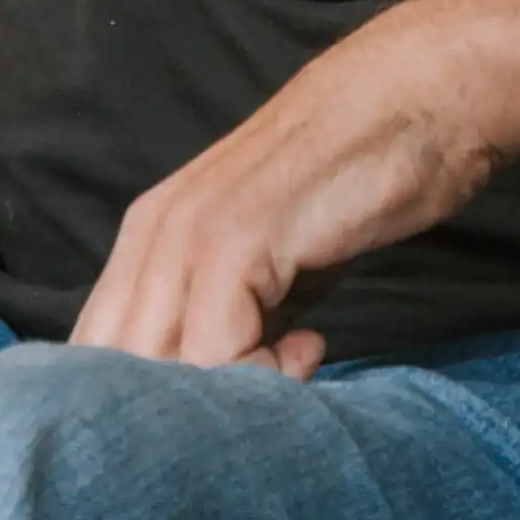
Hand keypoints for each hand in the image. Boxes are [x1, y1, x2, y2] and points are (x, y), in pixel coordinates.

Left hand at [70, 0, 519, 376]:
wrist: (418, 97)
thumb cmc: (358, 181)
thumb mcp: (279, 266)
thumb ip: (241, 323)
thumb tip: (231, 403)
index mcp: (149, 238)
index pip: (102, 353)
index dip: (148, 412)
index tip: (224, 416)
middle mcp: (152, 234)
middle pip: (116, 373)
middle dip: (179, 423)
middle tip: (259, 408)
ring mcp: (187, 233)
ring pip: (156, 371)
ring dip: (224, 402)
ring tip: (294, 366)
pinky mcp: (236, 237)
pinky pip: (217, 353)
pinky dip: (265, 377)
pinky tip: (316, 344)